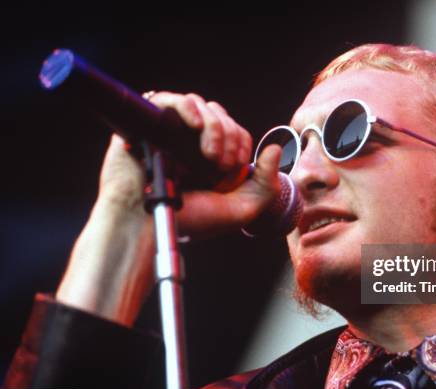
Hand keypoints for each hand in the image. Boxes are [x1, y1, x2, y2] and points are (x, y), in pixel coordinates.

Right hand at [57, 92, 280, 325]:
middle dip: (229, 138)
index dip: (240, 146)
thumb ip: (265, 184)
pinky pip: (170, 100)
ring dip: (214, 127)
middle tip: (221, 166)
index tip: (233, 170)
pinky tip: (195, 126)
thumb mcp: (240, 209)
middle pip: (221, 116)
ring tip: (209, 156)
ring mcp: (170, 132)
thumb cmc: (187, 221)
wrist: (144, 225)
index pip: (236, 133)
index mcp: (211, 158)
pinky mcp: (148, 124)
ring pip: (200, 105)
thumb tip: (274, 149)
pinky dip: (189, 108)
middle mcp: (191, 142)